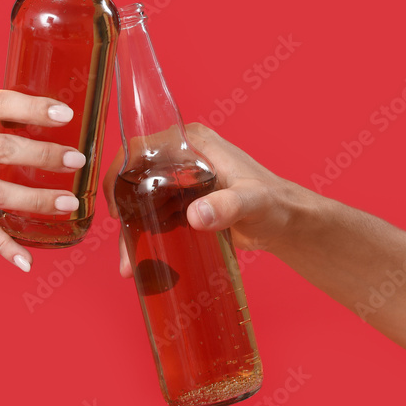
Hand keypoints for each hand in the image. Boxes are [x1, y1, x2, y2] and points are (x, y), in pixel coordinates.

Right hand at [103, 123, 319, 276]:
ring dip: (134, 229)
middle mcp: (184, 156)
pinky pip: (157, 215)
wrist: (288, 223)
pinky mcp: (186, 201)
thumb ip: (228, 206)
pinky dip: (148, 236)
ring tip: (130, 263)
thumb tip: (196, 215)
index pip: (143, 149)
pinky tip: (142, 260)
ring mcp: (183, 179)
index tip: (117, 207)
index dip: (122, 174)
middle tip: (125, 246)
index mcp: (193, 142)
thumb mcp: (252, 202)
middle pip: (138, 179)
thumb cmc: (276, 204)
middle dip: (125, 212)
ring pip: (144, 200)